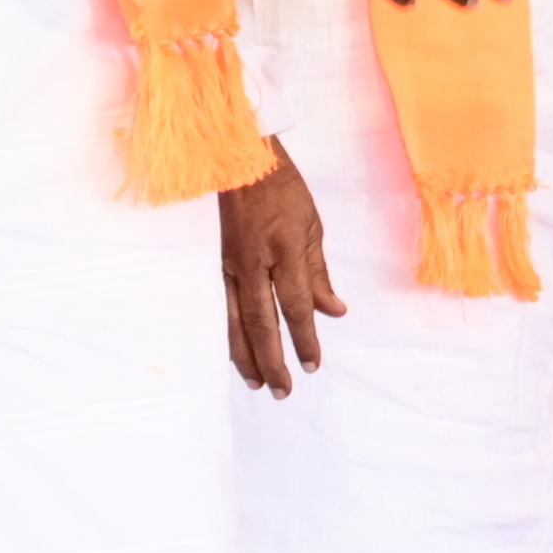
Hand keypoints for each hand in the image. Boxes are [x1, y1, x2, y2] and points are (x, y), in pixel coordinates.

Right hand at [221, 144, 344, 396]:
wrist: (240, 162)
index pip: (296, 306)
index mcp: (285, 250)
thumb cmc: (283, 192)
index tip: (313, 366)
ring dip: (247, 356)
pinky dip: (230, 335)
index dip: (305, 339)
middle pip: (263, 322)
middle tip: (284, 391)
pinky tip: (236, 354)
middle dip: (274, 359)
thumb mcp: (313, 227)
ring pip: (237, 321)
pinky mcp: (218, 266)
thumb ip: (320, 273)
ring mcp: (231, 266)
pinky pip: (224, 308)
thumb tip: (334, 311)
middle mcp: (254, 263)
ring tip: (258, 383)